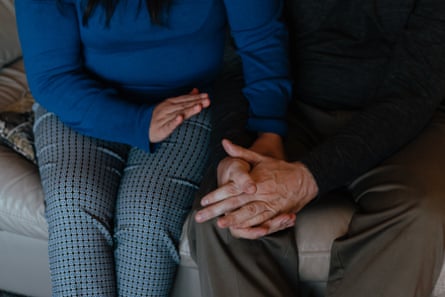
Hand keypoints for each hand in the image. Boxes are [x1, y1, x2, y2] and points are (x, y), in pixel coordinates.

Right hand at [149, 88, 209, 142]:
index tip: (207, 96)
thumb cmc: (160, 116)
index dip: (197, 97)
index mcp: (171, 102)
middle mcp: (168, 108)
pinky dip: (175, 121)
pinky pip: (169, 125)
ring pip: (179, 113)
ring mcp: (164, 118)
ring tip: (199, 107)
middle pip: (185, 105)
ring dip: (189, 110)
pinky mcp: (161, 128)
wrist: (142, 127)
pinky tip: (180, 118)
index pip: (186, 99)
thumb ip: (185, 98)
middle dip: (197, 102)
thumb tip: (196, 90)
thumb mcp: (172, 105)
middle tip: (207, 100)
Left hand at [195, 139, 318, 237]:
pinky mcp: (276, 213)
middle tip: (200, 217)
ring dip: (233, 220)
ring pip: (248, 214)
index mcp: (254, 179)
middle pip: (234, 203)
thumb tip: (224, 142)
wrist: (305, 179)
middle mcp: (260, 192)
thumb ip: (241, 152)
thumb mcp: (260, 157)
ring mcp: (269, 204)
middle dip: (216, 210)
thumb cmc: (279, 168)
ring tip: (219, 224)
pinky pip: (261, 222)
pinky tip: (239, 229)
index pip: (231, 188)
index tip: (203, 200)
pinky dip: (250, 226)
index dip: (216, 195)